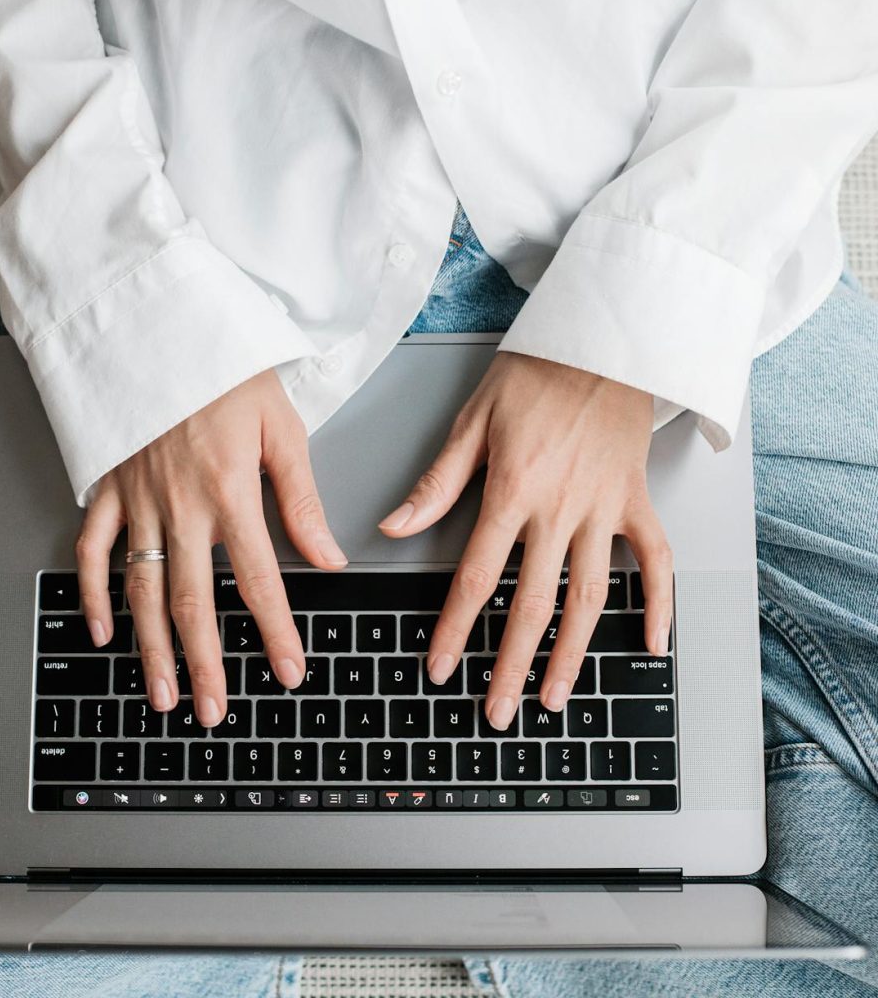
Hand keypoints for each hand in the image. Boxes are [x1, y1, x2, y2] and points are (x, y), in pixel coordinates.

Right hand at [76, 369, 346, 725]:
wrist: (163, 327)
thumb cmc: (227, 372)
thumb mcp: (282, 429)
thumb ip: (302, 499)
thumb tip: (329, 556)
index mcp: (230, 493)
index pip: (259, 581)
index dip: (275, 633)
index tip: (288, 673)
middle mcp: (181, 507)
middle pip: (194, 602)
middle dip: (205, 664)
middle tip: (214, 711)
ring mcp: (138, 502)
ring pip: (142, 590)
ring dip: (151, 648)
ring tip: (161, 695)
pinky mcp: (109, 489)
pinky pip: (92, 549)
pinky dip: (92, 592)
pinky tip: (101, 630)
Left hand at [379, 352, 671, 728]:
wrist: (602, 341)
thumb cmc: (534, 375)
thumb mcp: (472, 422)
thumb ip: (437, 483)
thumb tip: (394, 526)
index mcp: (512, 491)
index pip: (477, 576)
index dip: (454, 628)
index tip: (439, 667)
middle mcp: (560, 509)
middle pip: (533, 603)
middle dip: (510, 663)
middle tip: (497, 711)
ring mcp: (604, 509)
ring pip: (591, 596)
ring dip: (573, 654)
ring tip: (554, 698)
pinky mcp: (636, 501)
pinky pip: (656, 559)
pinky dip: (659, 602)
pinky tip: (651, 643)